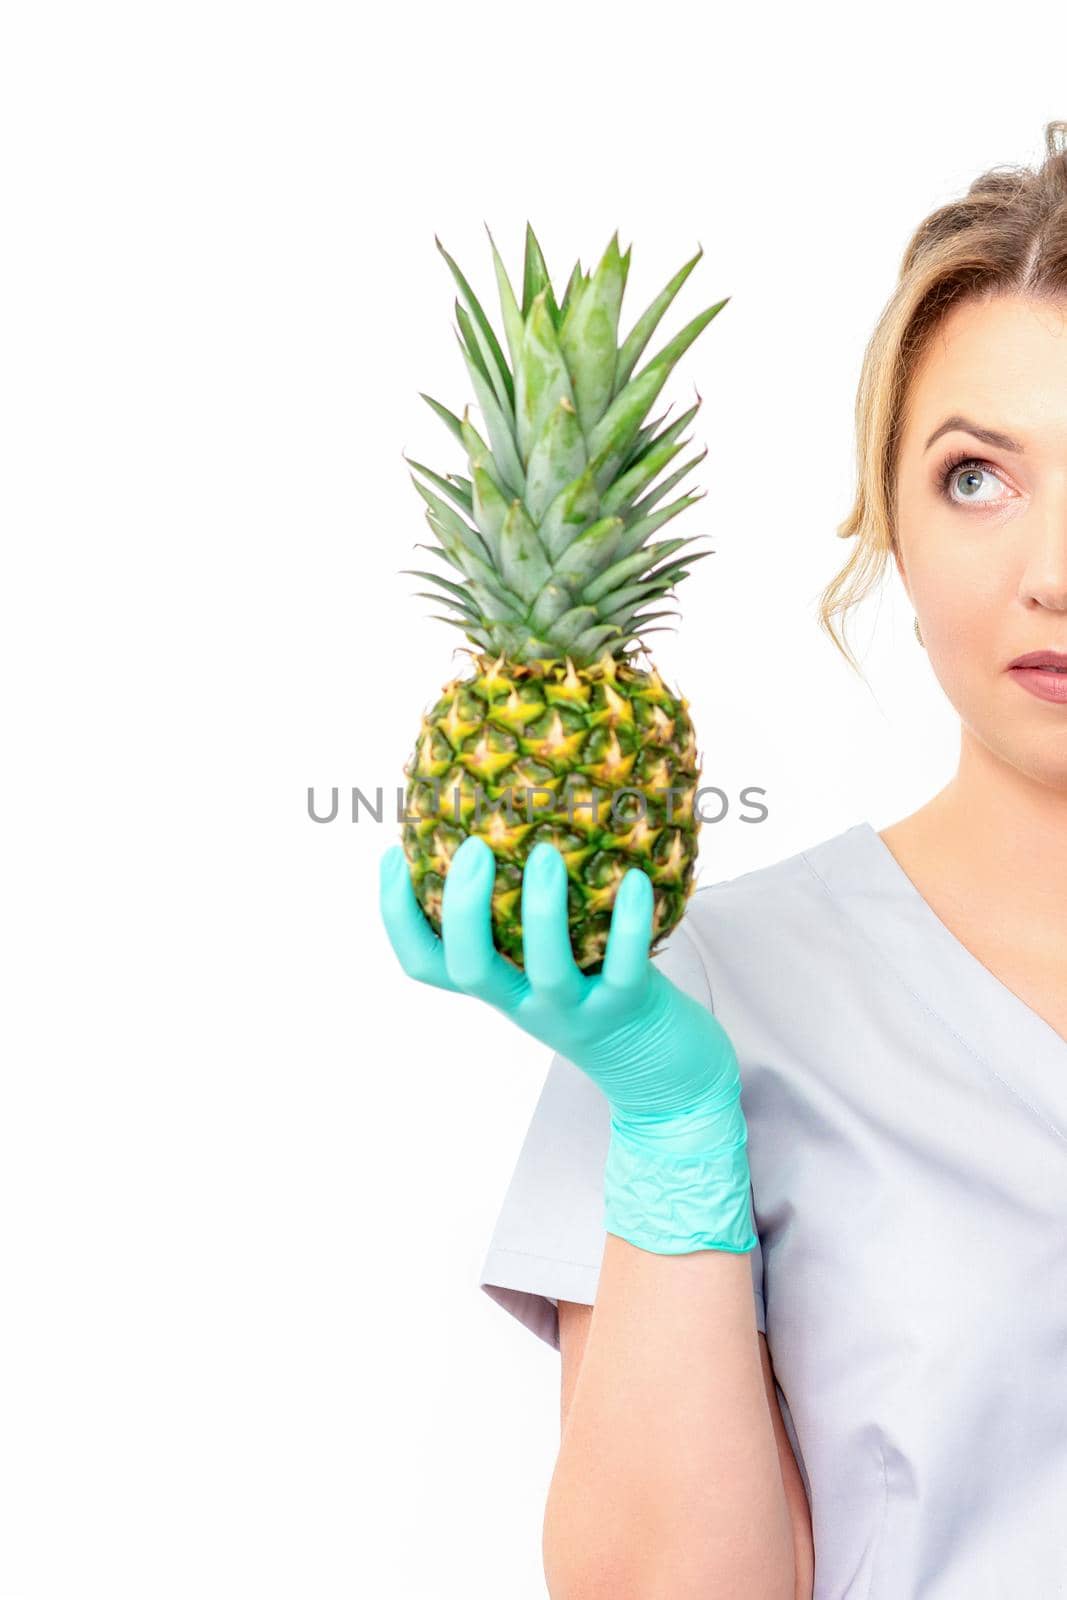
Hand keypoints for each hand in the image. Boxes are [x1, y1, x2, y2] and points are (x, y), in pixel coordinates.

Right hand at [379, 834, 755, 1253]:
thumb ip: (529, 919)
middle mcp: (526, 1005)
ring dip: (540, 911)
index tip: (390, 856)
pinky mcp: (629, 1011)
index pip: (425, 964)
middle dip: (462, 909)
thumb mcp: (554, 965)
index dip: (397, 916)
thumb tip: (514, 830)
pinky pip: (623, 968)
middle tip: (472, 848)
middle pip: (470, 969)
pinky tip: (634, 878)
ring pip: (545, 969)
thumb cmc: (605, 1002)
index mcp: (499, 989)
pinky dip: (628, 923)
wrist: (668, 1080)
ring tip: (544, 854)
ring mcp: (575, 1013)